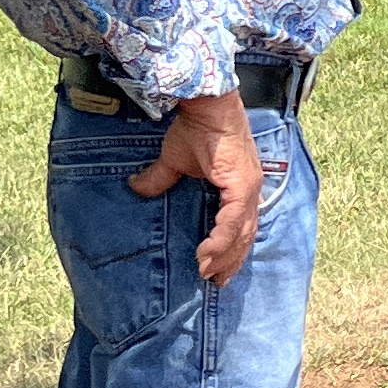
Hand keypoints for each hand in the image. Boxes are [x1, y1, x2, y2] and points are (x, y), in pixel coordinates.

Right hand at [129, 87, 264, 284]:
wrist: (207, 105)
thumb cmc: (197, 128)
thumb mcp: (175, 159)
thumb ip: (160, 178)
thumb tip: (136, 188)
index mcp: (241, 185)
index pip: (240, 225)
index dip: (230, 248)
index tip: (217, 269)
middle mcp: (250, 189)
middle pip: (245, 235)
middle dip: (231, 261)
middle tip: (216, 282)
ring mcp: (249, 187)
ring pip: (241, 233)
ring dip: (225, 256)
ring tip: (208, 274)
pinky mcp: (242, 184)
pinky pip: (233, 220)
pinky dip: (222, 239)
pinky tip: (209, 255)